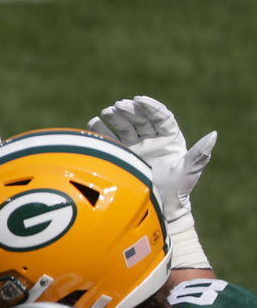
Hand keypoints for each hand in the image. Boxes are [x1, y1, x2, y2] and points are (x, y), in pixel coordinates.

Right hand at [87, 95, 215, 229]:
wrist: (158, 207)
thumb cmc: (178, 189)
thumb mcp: (189, 171)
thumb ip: (200, 154)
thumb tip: (213, 134)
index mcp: (171, 138)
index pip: (161, 117)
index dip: (151, 107)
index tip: (139, 100)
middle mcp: (153, 139)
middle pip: (141, 119)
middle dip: (130, 111)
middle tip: (119, 105)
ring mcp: (137, 146)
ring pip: (126, 126)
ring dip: (116, 117)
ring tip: (106, 112)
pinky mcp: (123, 154)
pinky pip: (111, 138)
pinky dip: (102, 129)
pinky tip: (94, 121)